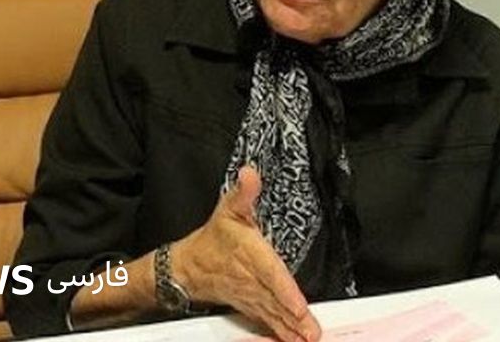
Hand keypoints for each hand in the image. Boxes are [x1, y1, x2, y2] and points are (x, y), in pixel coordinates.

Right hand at [172, 166, 321, 341]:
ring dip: (289, 330)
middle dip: (293, 318)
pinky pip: (266, 322)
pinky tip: (292, 341)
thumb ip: (243, 193)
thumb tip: (250, 174)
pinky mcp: (250, 307)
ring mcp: (250, 296)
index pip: (270, 273)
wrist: (188, 267)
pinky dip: (278, 334)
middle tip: (311, 332)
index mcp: (249, 254)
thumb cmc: (214, 238)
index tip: (297, 304)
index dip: (283, 289)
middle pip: (275, 300)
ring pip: (272, 315)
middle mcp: (251, 279)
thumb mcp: (228, 209)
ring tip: (307, 340)